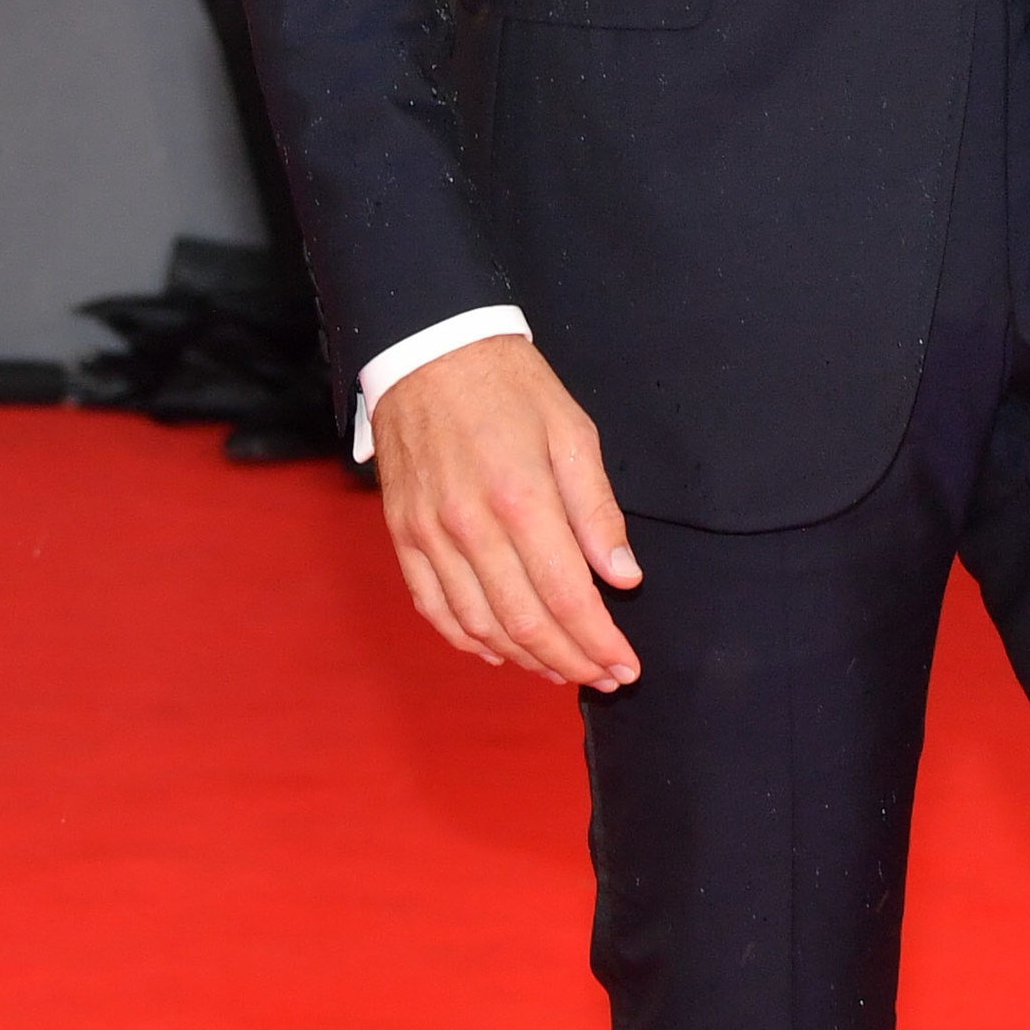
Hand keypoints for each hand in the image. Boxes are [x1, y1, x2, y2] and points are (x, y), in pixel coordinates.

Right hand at [369, 334, 643, 690]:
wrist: (427, 349)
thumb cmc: (509, 385)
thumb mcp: (572, 432)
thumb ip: (597, 510)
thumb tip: (624, 578)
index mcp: (521, 498)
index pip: (569, 597)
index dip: (600, 643)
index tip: (626, 667)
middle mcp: (470, 525)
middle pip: (526, 623)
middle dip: (573, 662)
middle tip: (605, 680)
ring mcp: (430, 534)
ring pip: (480, 626)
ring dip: (527, 660)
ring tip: (563, 671)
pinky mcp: (403, 534)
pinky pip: (435, 608)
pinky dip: (469, 640)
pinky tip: (500, 652)